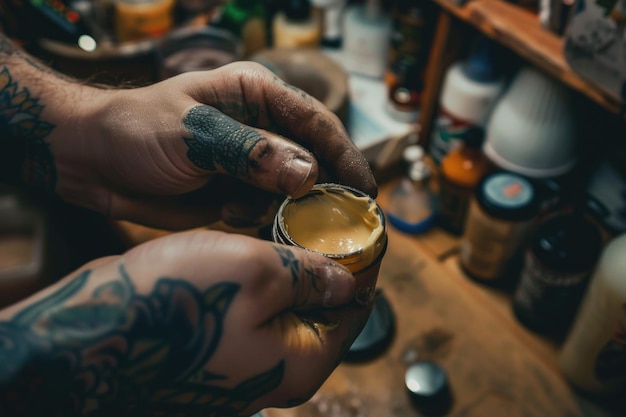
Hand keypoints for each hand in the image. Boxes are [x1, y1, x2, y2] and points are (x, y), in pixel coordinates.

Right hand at [0, 230, 369, 416]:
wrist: (95, 331)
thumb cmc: (174, 303)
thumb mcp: (256, 271)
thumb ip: (310, 275)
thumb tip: (349, 280)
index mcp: (301, 362)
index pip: (356, 310)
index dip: (363, 263)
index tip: (360, 227)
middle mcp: (278, 371)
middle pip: (323, 312)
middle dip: (328, 264)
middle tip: (324, 219)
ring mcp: (246, 364)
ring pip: (287, 310)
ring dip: (293, 269)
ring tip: (294, 224)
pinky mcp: (218, 352)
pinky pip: (256, 314)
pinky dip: (263, 282)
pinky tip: (257, 248)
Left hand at [48, 61, 375, 228]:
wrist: (93, 161)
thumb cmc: (138, 130)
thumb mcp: (195, 135)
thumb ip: (252, 153)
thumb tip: (309, 174)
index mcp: (259, 96)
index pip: (317, 124)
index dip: (346, 157)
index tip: (365, 193)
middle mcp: (264, 128)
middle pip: (315, 160)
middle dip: (327, 192)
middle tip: (340, 226)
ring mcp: (252, 163)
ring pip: (295, 192)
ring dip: (291, 211)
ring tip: (276, 222)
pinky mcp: (238, 193)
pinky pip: (267, 211)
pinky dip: (260, 221)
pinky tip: (230, 215)